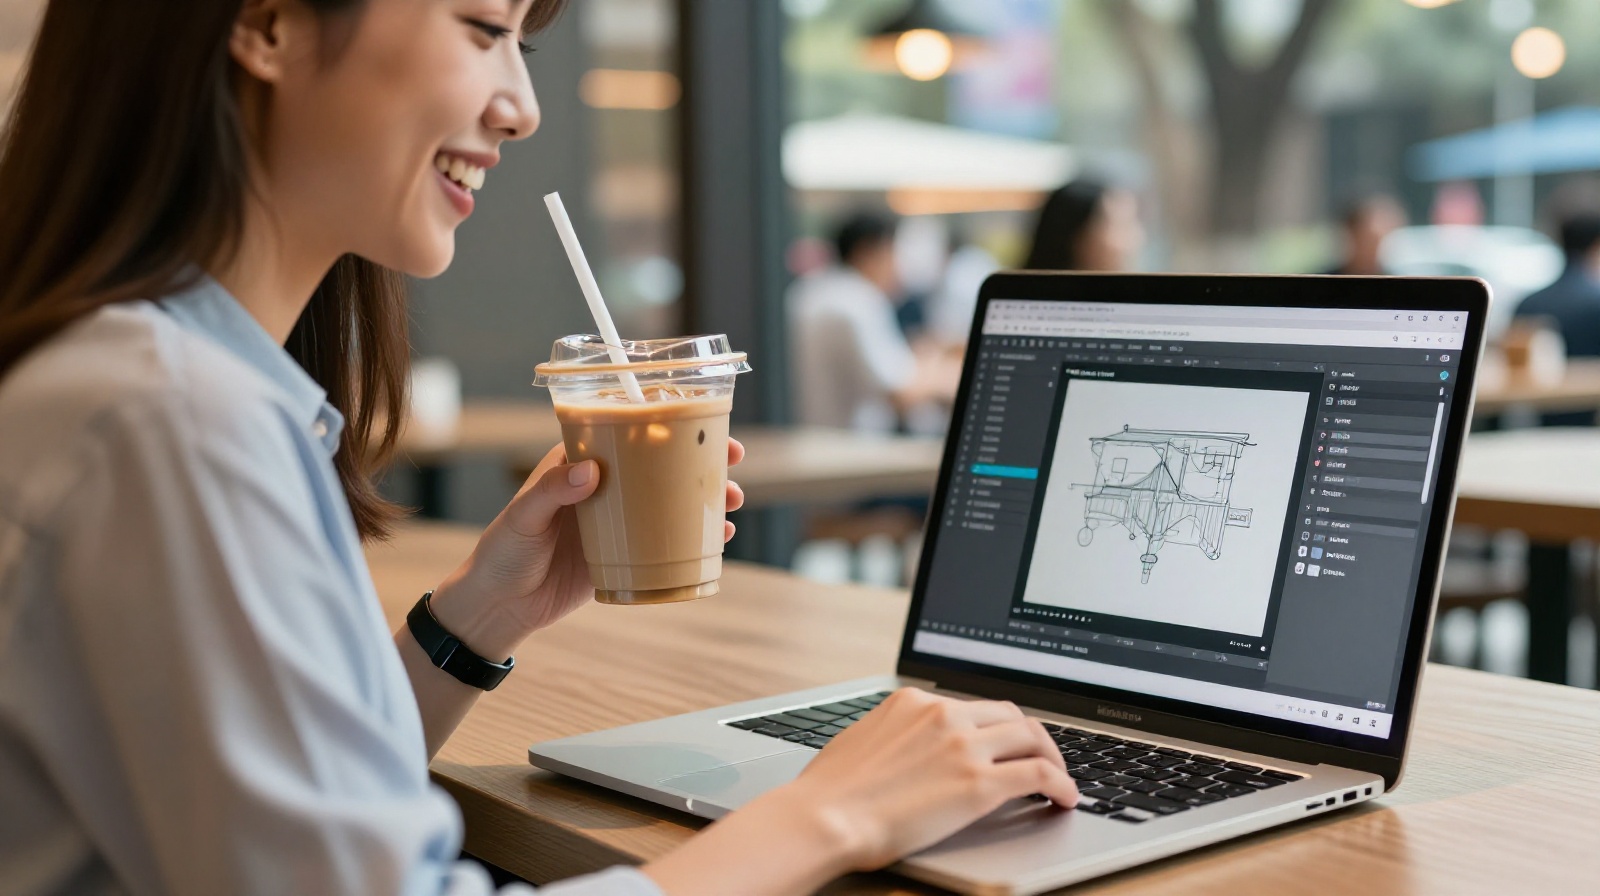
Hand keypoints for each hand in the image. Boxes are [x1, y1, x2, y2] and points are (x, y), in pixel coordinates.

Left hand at [429, 439, 745, 655]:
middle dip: (699, 462)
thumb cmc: (501, 554)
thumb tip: (591, 470)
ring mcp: (617, 524)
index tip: (698, 423)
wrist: (498, 607)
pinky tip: (719, 540)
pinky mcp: (625, 557)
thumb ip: (552, 490)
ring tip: (732, 504)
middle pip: (660, 467)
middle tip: (731, 462)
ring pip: (670, 503)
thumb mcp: (523, 518)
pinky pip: (667, 543)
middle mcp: (604, 489)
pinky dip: (694, 539)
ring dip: (704, 500)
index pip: (627, 434)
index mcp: (577, 466)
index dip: (665, 426)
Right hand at [781, 688, 1076, 869]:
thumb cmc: (830, 792)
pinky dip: (1061, 784)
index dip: (998, 726)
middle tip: (1041, 757)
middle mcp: (943, 714)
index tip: (1007, 742)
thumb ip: (894, 736)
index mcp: (914, 702)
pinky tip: (1065, 798)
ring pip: (1032, 737)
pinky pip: (1039, 775)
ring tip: (1061, 779)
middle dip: (1032, 737)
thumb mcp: (862, 740)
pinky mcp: (979, 783)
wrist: (824, 816)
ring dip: (1053, 757)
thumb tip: (906, 749)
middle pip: (1011, 714)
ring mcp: (964, 746)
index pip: (974, 704)